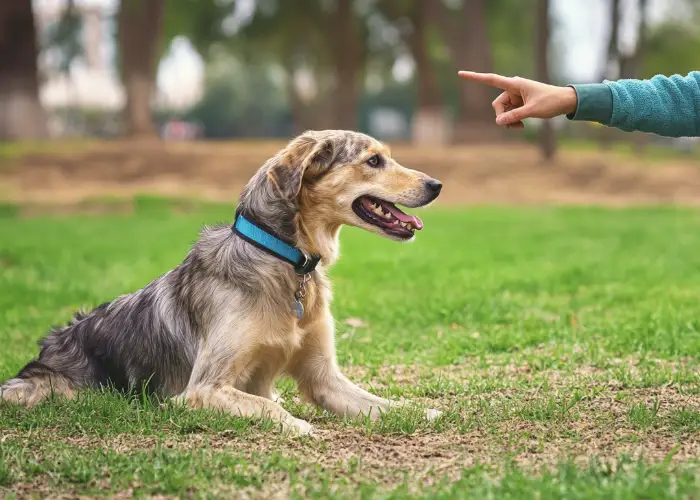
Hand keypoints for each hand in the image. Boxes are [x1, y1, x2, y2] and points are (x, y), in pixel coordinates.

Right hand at [458, 71, 577, 128]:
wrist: (565, 102)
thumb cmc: (551, 102)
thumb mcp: (532, 111)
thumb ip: (514, 117)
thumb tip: (498, 122)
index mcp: (515, 84)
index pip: (491, 80)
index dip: (475, 77)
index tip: (460, 74)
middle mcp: (513, 89)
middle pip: (497, 105)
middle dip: (502, 117)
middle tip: (514, 126)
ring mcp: (515, 97)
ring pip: (502, 112)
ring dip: (508, 121)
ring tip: (521, 126)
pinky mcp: (518, 104)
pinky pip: (508, 114)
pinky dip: (512, 121)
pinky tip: (521, 125)